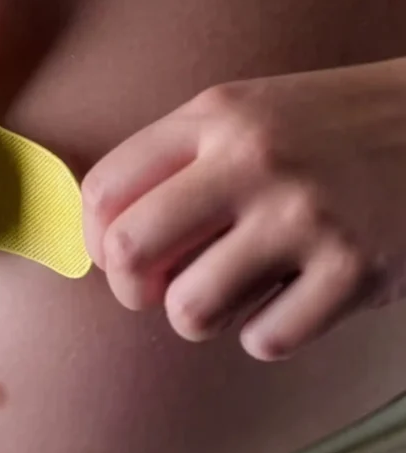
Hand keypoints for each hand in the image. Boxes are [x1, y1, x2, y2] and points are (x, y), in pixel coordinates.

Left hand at [82, 59, 405, 360]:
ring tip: (231, 294)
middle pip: (129, 250)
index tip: (117, 257)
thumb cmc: (327, 128)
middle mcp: (252, 160)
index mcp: (214, 117)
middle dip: (131, 288)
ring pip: (191, 309)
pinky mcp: (358, 270)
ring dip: (200, 317)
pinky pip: (266, 339)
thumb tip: (105, 248)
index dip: (94, 240)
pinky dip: (267, 333)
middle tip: (157, 290)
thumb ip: (175, 165)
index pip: (103, 191)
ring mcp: (306, 216)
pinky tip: (293, 302)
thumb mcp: (245, 114)